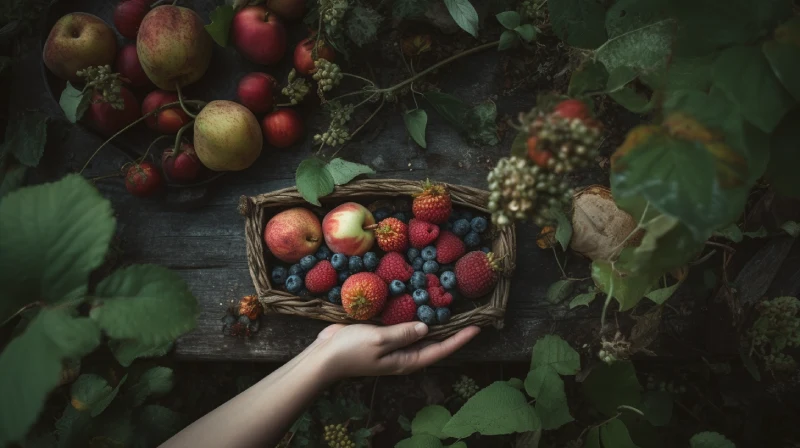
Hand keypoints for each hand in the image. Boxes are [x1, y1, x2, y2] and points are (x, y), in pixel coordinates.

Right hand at [312, 322, 479, 378]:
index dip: (459, 339)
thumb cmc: (351, 351)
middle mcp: (404, 355)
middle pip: (434, 343)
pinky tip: (419, 304)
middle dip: (452, 330)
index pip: (440, 350)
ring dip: (435, 322)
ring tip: (450, 306)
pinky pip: (405, 325)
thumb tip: (426, 328)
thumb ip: (404, 333)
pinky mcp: (383, 336)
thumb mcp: (380, 340)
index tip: (477, 328)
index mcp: (406, 360)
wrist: (324, 356)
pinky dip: (415, 315)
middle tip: (470, 315)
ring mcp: (394, 346)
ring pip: (421, 333)